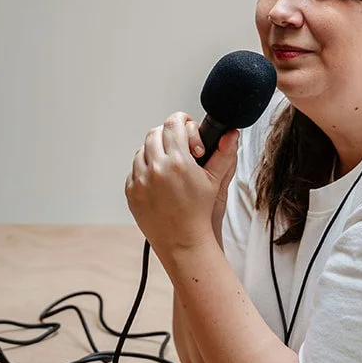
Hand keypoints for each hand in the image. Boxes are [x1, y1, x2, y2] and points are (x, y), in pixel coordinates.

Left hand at [124, 113, 238, 257]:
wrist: (183, 242)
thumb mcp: (215, 181)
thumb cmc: (200, 212)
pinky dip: (145, 169)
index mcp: (177, 162)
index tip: (186, 125)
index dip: (181, 120)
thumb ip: (224, 153)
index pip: (173, 124)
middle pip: (155, 133)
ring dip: (155, 152)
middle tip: (179, 144)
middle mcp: (156, 168)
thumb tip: (230, 133)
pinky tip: (159, 180)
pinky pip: (134, 170)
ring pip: (142, 150)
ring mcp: (140, 180)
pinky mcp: (131, 192)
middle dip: (168, 134)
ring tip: (169, 164)